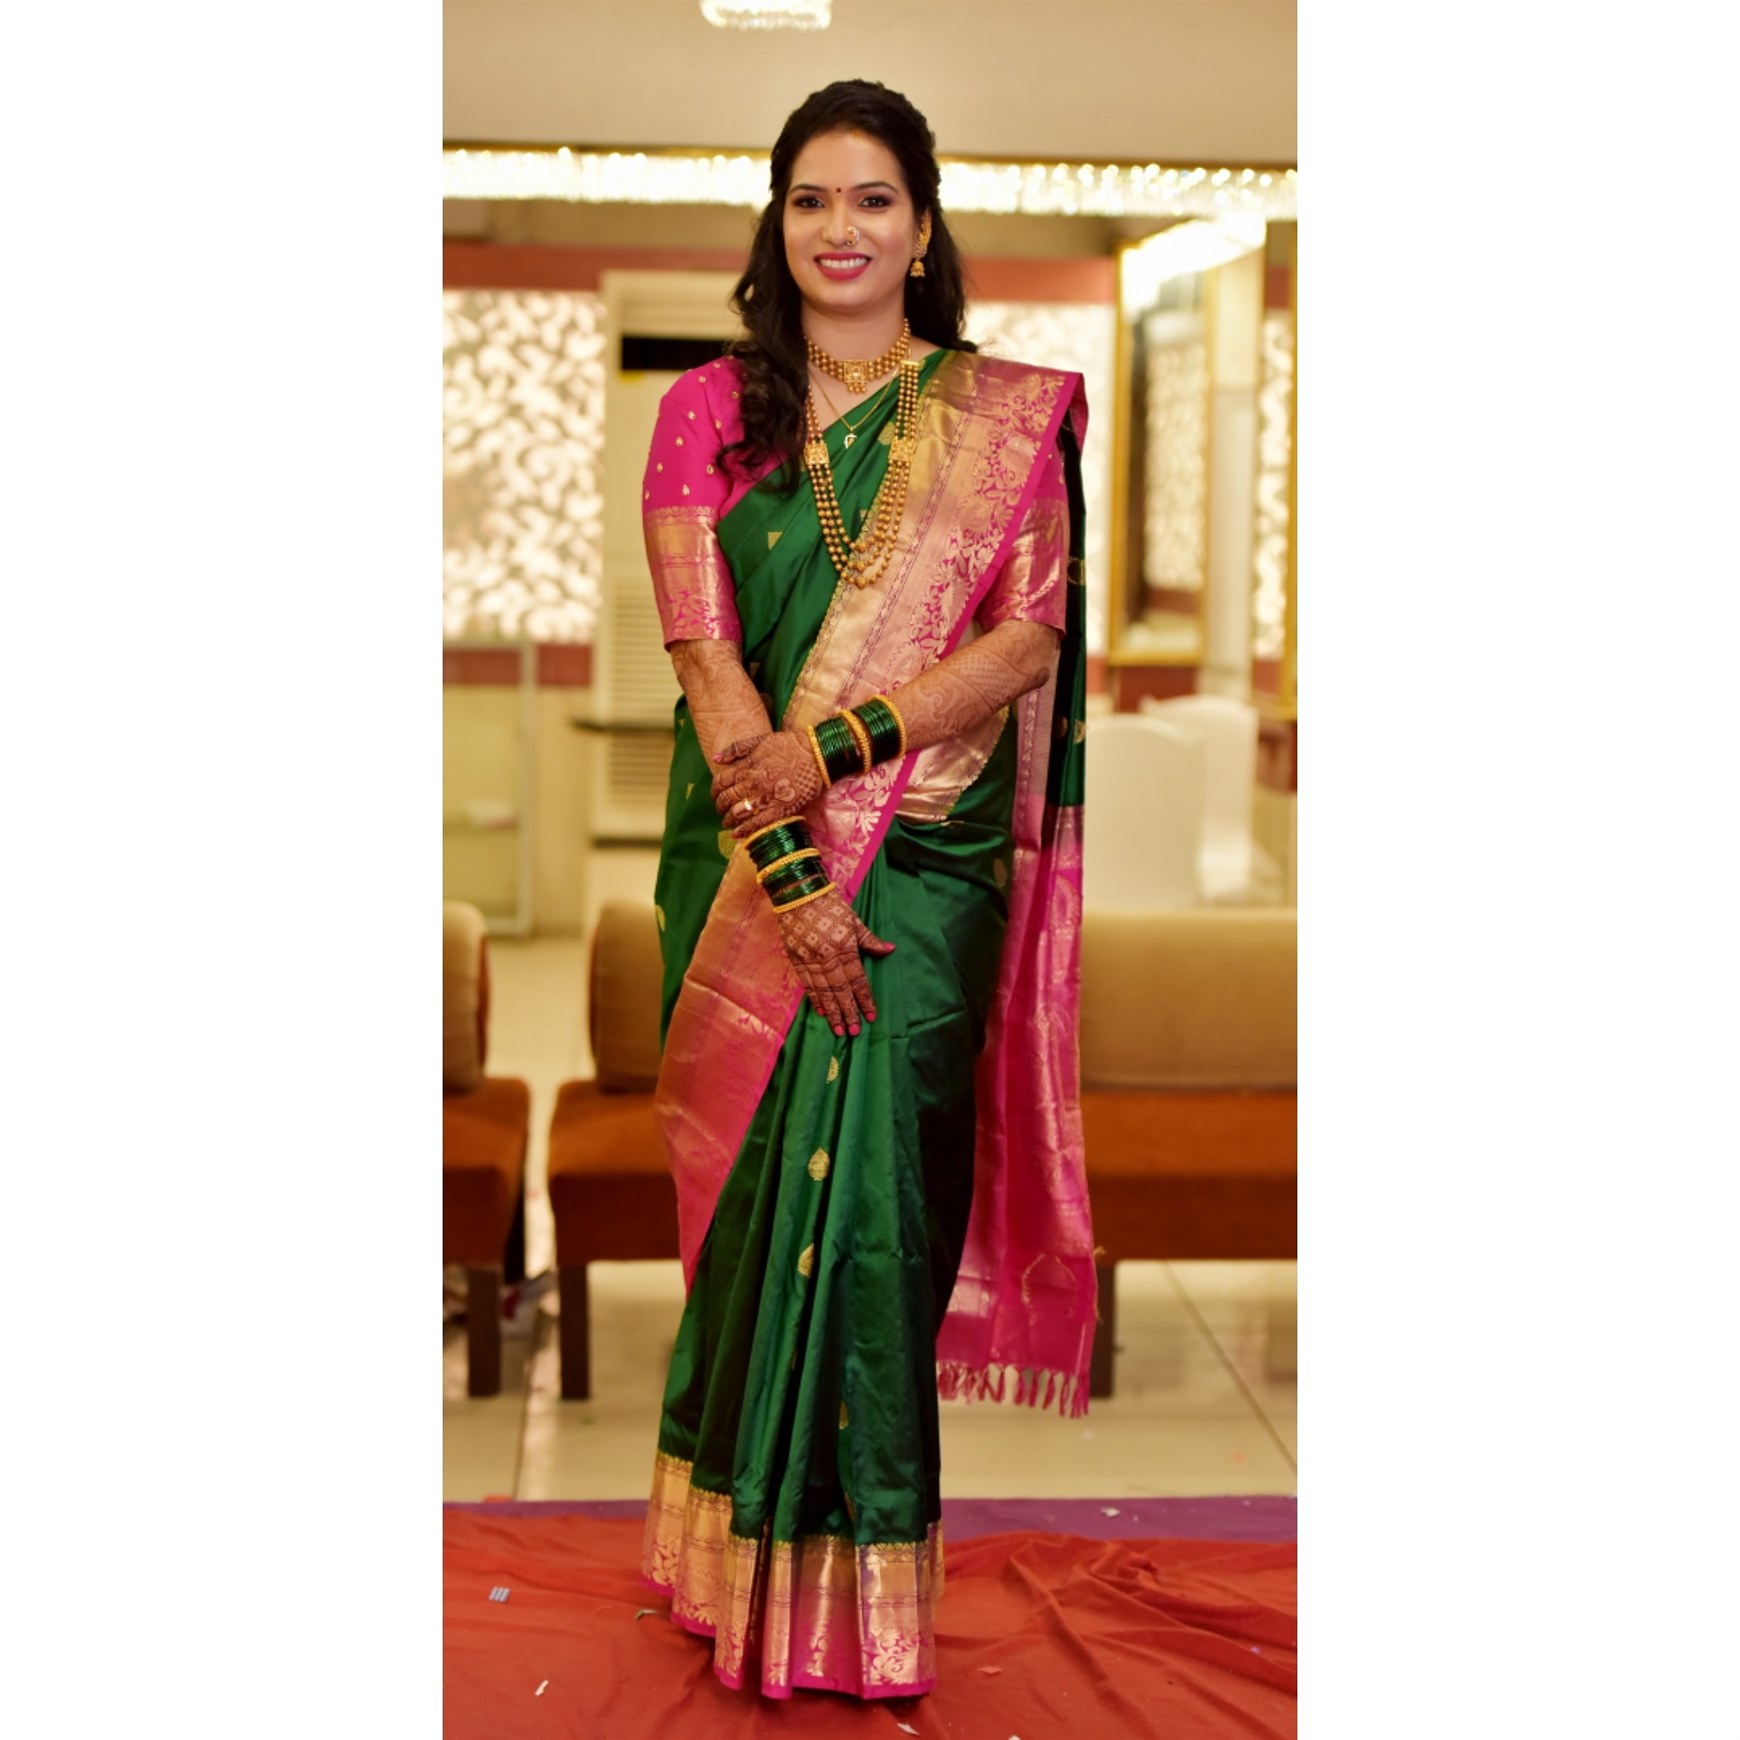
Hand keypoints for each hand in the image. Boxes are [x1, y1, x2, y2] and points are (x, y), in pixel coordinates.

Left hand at [712, 729, 825, 836]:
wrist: (816, 754)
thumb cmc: (789, 745)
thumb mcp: (760, 740)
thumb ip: (736, 749)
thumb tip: (715, 758)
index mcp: (747, 767)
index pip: (721, 782)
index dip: (714, 791)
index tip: (715, 795)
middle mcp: (753, 784)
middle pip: (727, 799)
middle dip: (720, 806)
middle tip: (720, 810)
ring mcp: (766, 798)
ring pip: (738, 813)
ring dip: (729, 819)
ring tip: (727, 822)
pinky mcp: (780, 809)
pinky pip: (758, 823)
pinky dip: (744, 830)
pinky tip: (737, 834)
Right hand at [774, 887, 894, 1036]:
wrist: (797, 892)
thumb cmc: (830, 905)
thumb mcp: (853, 920)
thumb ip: (870, 940)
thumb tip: (890, 950)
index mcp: (844, 946)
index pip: (857, 979)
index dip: (865, 999)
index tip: (872, 1015)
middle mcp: (826, 956)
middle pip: (840, 990)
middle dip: (848, 1012)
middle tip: (854, 1031)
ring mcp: (808, 959)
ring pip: (822, 991)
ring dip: (831, 1012)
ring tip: (838, 1029)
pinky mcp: (795, 958)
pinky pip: (806, 984)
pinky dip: (814, 998)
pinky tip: (821, 1011)